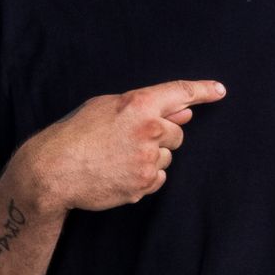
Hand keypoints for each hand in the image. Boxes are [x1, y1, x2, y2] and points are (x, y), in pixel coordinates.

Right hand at [23, 79, 227, 211]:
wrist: (54, 170)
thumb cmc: (76, 134)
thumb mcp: (107, 107)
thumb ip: (147, 107)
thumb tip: (186, 112)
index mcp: (139, 104)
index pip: (180, 92)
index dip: (204, 90)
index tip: (220, 91)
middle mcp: (149, 130)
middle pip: (177, 133)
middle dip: (162, 136)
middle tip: (131, 140)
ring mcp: (148, 159)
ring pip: (167, 158)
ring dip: (151, 157)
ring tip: (118, 157)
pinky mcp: (144, 184)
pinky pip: (158, 179)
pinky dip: (145, 177)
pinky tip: (120, 172)